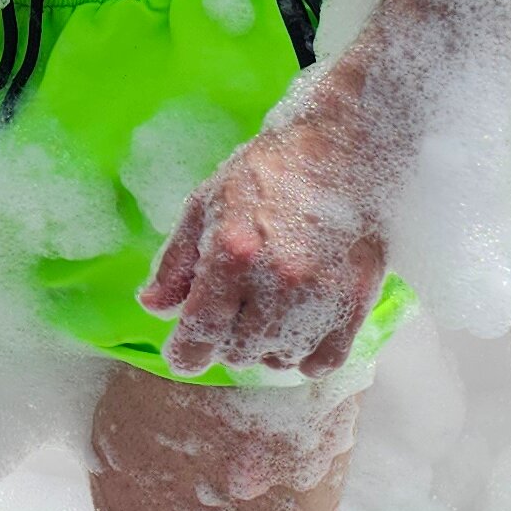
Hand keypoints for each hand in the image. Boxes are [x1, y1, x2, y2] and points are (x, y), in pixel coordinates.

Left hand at [142, 126, 386, 378]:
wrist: (339, 150)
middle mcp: (277, 282)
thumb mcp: (205, 204)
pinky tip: (295, 332)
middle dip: (223, 340)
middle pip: (237, 351)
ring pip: (278, 359)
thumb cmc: (268, 172)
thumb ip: (177, 262)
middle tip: (229, 312)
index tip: (183, 354)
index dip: (184, 354)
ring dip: (263, 347)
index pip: (200, 333)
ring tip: (263, 315)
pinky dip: (304, 356)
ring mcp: (321, 296)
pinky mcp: (355, 302)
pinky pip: (324, 360)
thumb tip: (154, 307)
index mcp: (232, 254)